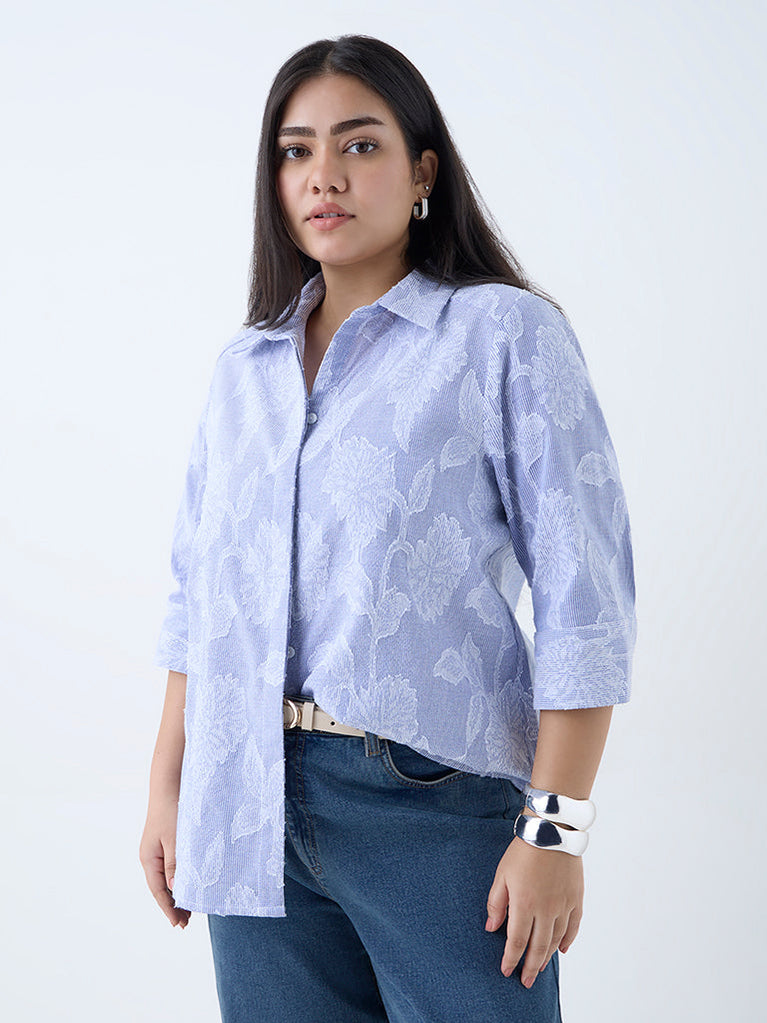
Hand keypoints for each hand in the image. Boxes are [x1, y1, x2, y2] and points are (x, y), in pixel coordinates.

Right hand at [139, 795, 191, 928]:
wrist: (169, 786)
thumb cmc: (172, 810)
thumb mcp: (175, 839)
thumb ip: (176, 864)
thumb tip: (176, 890)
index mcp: (149, 859)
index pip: (159, 891)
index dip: (169, 909)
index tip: (179, 924)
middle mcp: (150, 858)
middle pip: (162, 888)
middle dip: (173, 905)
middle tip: (187, 923)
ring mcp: (157, 851)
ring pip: (167, 878)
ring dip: (177, 893)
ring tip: (189, 910)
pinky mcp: (166, 843)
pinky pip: (171, 867)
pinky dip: (179, 879)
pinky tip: (188, 884)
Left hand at [485, 826, 583, 986]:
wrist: (551, 831)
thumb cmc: (522, 851)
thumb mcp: (501, 875)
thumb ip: (496, 904)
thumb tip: (491, 928)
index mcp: (524, 903)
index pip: (516, 941)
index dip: (510, 959)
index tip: (506, 971)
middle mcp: (546, 909)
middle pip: (538, 947)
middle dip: (530, 967)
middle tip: (525, 981)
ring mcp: (563, 905)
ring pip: (556, 940)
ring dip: (547, 957)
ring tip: (539, 968)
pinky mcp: (576, 898)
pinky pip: (573, 927)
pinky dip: (568, 940)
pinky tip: (562, 949)